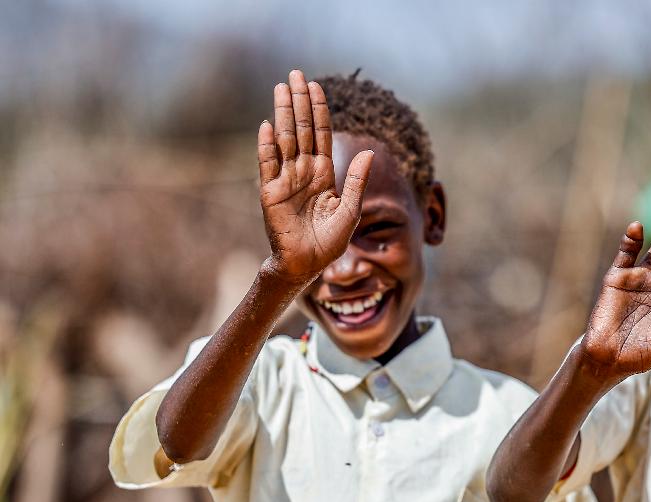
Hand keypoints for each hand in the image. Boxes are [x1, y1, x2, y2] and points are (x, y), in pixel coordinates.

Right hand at [257, 69, 373, 285]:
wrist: (306, 264)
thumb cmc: (329, 242)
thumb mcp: (350, 211)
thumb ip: (357, 181)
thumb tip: (369, 152)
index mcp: (323, 173)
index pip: (321, 135)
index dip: (319, 110)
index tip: (316, 86)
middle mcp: (303, 171)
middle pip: (302, 129)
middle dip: (300, 102)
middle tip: (295, 74)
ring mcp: (285, 179)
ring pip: (285, 139)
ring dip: (284, 113)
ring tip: (282, 88)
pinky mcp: (270, 192)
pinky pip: (268, 164)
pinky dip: (268, 145)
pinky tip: (268, 125)